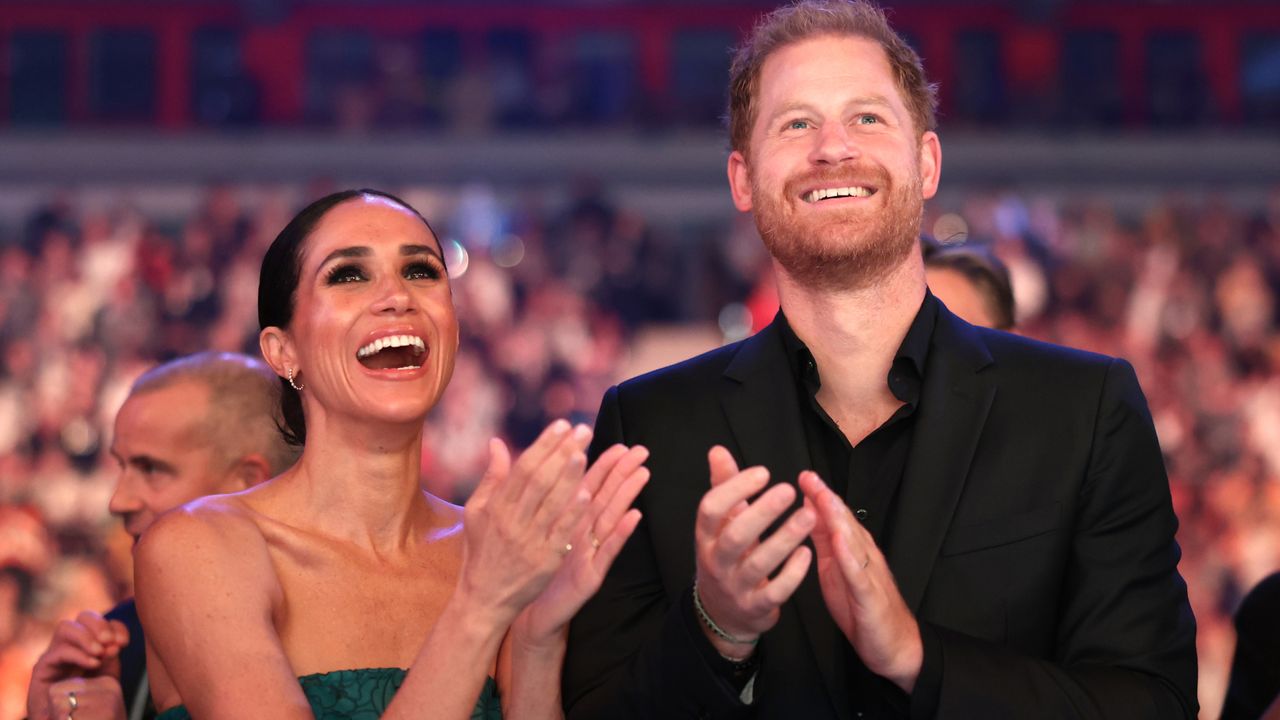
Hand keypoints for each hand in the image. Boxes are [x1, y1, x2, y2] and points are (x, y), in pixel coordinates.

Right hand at [27, 611, 127, 719]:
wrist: (68, 719)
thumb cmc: (89, 699)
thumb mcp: (108, 675)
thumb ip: (112, 657)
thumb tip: (115, 644)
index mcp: (89, 643)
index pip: (102, 622)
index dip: (115, 627)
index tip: (124, 643)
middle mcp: (70, 644)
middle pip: (83, 617)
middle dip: (99, 625)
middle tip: (110, 642)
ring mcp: (54, 653)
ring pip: (66, 627)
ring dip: (86, 637)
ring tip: (99, 653)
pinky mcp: (42, 668)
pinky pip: (58, 652)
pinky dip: (77, 654)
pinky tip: (91, 664)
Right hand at [458, 420, 595, 626]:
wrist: (484, 598)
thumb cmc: (482, 551)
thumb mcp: (477, 513)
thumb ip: (491, 477)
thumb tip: (497, 442)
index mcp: (496, 507)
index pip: (522, 468)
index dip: (543, 444)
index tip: (562, 425)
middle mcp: (511, 521)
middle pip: (539, 480)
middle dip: (561, 452)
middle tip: (582, 430)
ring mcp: (528, 542)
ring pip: (550, 503)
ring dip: (568, 477)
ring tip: (584, 452)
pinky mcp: (544, 562)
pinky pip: (560, 534)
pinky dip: (572, 514)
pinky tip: (586, 494)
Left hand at [515, 443, 649, 644]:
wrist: (526, 609)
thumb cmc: (531, 568)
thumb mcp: (534, 529)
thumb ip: (538, 499)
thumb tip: (537, 467)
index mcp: (568, 519)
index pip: (588, 486)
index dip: (603, 464)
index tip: (619, 443)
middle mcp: (583, 533)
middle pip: (605, 497)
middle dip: (622, 473)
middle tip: (641, 450)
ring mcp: (590, 553)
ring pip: (611, 518)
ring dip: (628, 496)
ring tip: (643, 473)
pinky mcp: (591, 575)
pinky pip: (608, 551)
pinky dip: (621, 534)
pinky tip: (634, 516)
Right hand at [694, 446, 814, 658]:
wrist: (723, 613)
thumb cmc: (726, 556)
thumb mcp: (720, 525)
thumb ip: (723, 487)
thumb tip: (718, 450)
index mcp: (705, 537)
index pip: (710, 509)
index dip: (734, 489)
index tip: (763, 472)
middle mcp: (716, 562)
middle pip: (735, 536)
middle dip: (762, 512)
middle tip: (788, 490)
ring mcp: (735, 587)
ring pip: (759, 564)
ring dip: (785, 538)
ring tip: (809, 515)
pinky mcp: (756, 607)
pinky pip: (775, 592)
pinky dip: (792, 573)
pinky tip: (808, 552)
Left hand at [798, 472, 921, 691]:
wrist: (894, 645)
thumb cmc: (862, 608)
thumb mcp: (835, 569)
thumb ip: (824, 542)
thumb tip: (808, 513)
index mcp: (853, 550)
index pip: (836, 517)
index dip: (821, 495)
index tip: (804, 476)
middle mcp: (864, 556)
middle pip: (845, 522)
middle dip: (827, 498)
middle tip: (810, 477)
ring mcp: (869, 574)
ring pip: (854, 541)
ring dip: (838, 518)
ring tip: (823, 498)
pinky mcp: (870, 596)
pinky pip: (859, 574)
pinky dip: (850, 556)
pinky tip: (839, 542)